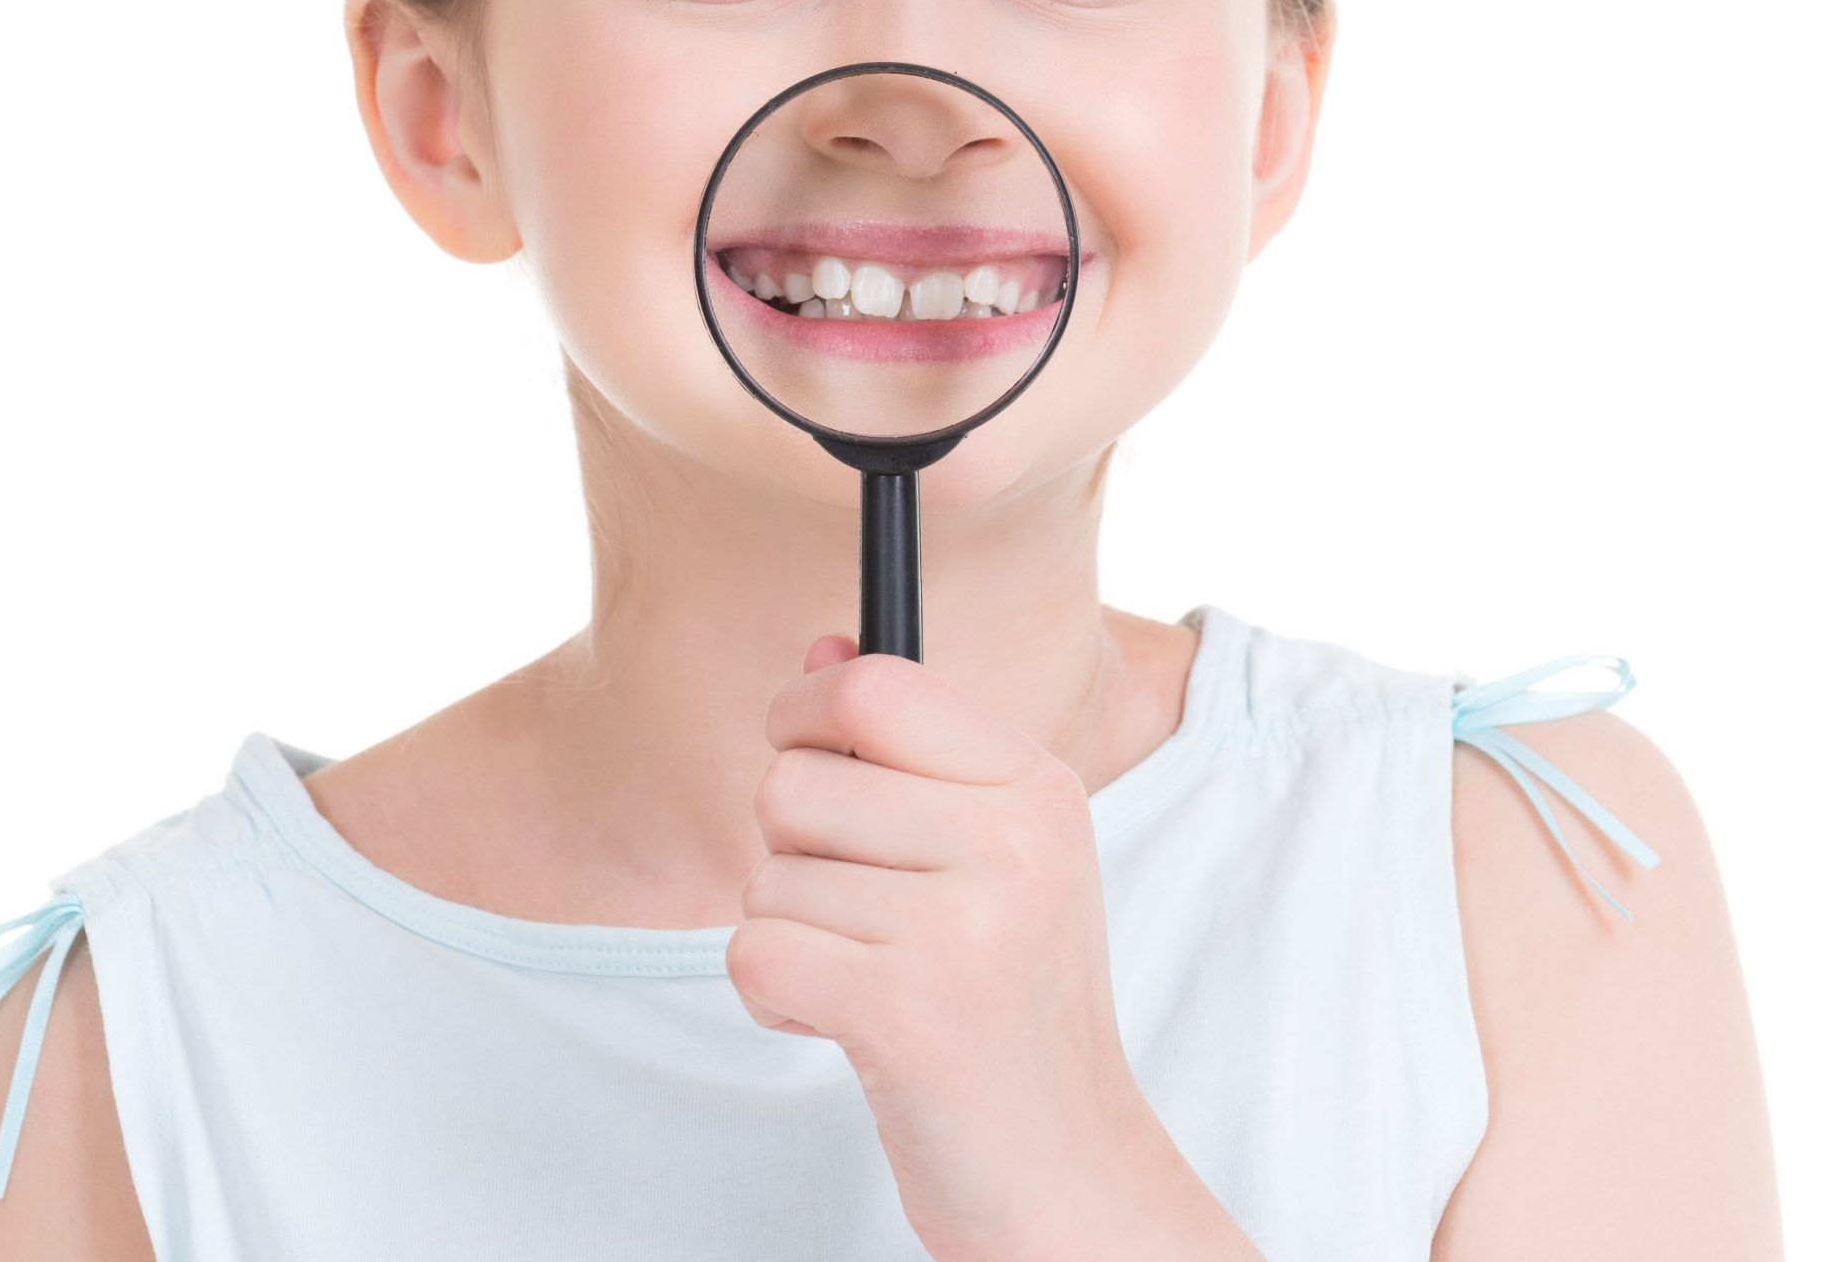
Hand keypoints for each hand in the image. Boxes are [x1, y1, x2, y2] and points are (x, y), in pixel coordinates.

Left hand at [726, 635, 1205, 1260]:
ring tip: (875, 978)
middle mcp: (1013, 841)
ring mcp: (965, 926)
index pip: (874, 685)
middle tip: (866, 914)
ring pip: (767, 876)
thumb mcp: (990, 851)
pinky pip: (756, 956)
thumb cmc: (1010, 998)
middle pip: (794, 782)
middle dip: (794, 853)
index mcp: (1035, 784)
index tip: (809, 752)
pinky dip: (778, 1001)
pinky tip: (847, 1025)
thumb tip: (819, 652)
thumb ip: (902, 746)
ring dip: (793, 936)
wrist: (1067, 1170)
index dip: (805, 712)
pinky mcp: (907, 1012)